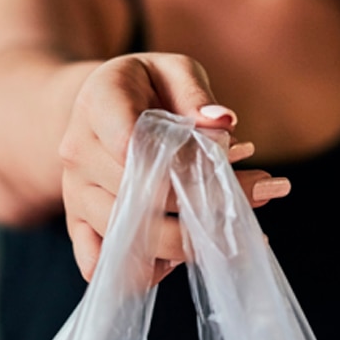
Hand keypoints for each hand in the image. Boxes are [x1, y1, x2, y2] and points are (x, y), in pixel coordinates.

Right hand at [59, 53, 288, 284]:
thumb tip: (223, 123)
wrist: (97, 108)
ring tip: (233, 226)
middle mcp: (79, 151)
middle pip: (141, 197)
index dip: (181, 162)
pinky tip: (183, 254)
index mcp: (99, 102)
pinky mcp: (79, 224)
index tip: (228, 155)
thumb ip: (196, 92)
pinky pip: (101, 265)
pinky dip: (146, 270)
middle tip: (263, 190)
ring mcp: (76, 192)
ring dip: (188, 240)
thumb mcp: (174, 69)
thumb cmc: (145, 86)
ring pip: (129, 236)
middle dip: (207, 200)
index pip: (133, 146)